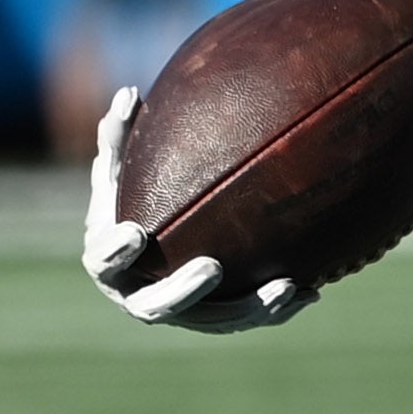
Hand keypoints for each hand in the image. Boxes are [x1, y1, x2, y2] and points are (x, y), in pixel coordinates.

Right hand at [81, 90, 310, 334]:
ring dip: (246, 308)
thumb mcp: (118, 168)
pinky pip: (242, 321)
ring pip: (210, 320)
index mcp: (106, 259)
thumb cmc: (131, 198)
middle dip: (184, 290)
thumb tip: (129, 92)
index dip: (116, 252)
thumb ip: (118, 135)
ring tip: (283, 286)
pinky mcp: (209, 319)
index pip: (103, 261)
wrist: (148, 244)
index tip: (136, 232)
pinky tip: (309, 292)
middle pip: (155, 305)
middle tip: (212, 266)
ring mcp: (176, 313)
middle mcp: (136, 295)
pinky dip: (273, 311)